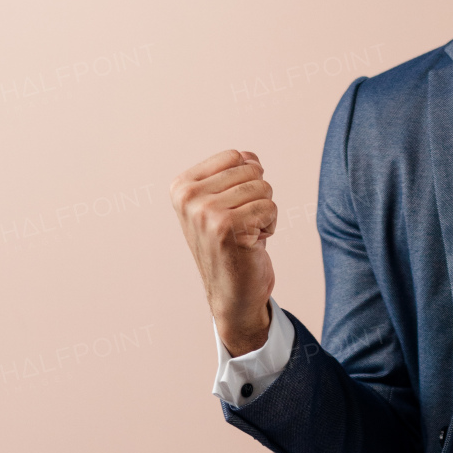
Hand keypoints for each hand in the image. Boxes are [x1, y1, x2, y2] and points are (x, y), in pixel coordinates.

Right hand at [170, 149, 276, 354]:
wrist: (233, 296)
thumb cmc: (232, 247)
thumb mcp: (222, 203)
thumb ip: (233, 174)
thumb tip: (251, 158)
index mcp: (182, 186)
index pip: (236, 156)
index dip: (247, 182)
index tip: (233, 209)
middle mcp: (188, 197)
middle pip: (252, 170)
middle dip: (258, 198)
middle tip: (242, 225)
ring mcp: (205, 212)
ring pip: (263, 188)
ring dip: (264, 214)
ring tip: (246, 235)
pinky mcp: (227, 227)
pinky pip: (270, 208)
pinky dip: (270, 227)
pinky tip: (252, 244)